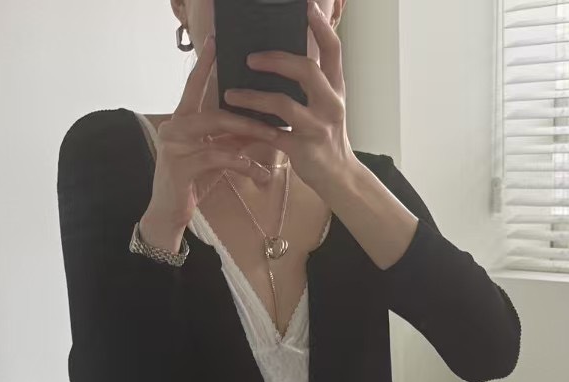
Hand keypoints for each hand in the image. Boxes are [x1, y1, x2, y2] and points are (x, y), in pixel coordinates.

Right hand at [147, 36, 280, 229]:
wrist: (169, 214)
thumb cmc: (192, 183)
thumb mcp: (215, 156)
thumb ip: (231, 138)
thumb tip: (259, 124)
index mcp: (181, 120)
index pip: (194, 86)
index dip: (205, 64)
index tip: (216, 42)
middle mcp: (174, 127)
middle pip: (215, 110)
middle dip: (248, 115)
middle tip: (277, 119)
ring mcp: (174, 146)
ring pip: (217, 130)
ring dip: (249, 135)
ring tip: (274, 142)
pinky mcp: (181, 166)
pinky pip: (218, 157)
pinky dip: (243, 163)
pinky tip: (260, 173)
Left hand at [223, 0, 356, 196]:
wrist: (338, 177)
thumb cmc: (326, 136)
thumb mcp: (327, 105)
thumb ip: (313, 83)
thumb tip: (281, 57)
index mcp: (336, 88)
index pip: (333, 50)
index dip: (320, 27)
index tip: (306, 6)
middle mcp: (330, 104)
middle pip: (306, 70)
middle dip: (276, 60)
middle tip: (250, 58)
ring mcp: (317, 127)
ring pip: (283, 104)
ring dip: (253, 98)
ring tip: (230, 94)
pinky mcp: (303, 150)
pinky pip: (272, 135)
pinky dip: (251, 129)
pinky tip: (234, 123)